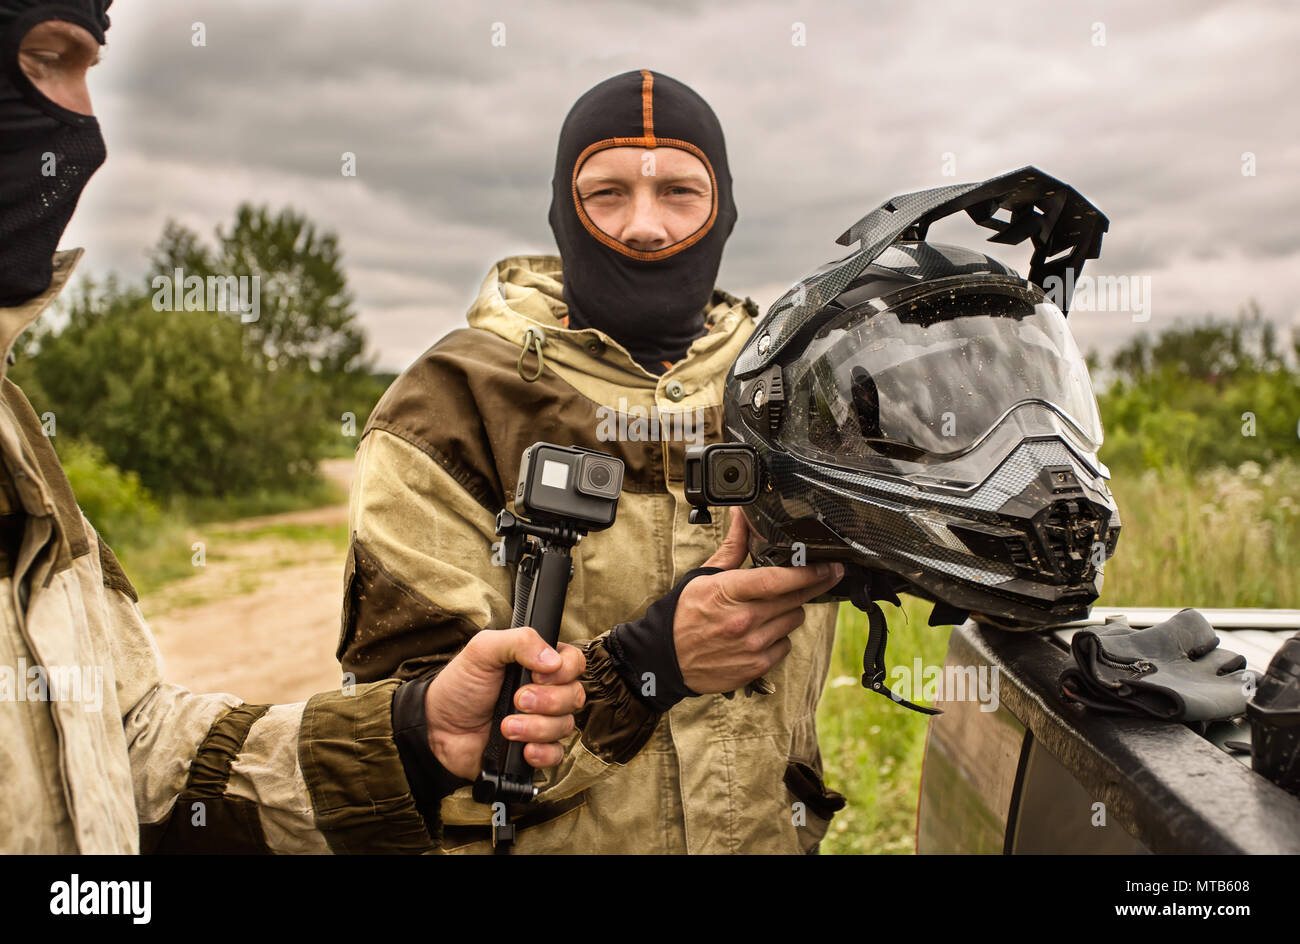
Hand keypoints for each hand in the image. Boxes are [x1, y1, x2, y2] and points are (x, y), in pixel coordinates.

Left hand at [423, 627, 585, 779]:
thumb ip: (519, 641)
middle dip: (547, 701)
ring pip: (565, 726)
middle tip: (516, 700)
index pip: (575, 663)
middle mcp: (546, 692)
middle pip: (574, 696)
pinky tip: (522, 749)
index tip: (537, 674)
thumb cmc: (460, 685)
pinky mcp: (534, 750)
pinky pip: (557, 754)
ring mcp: (541, 722)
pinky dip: (542, 752)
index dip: (565, 670)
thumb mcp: (483, 650)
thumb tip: (554, 660)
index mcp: (539, 664)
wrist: (437, 728)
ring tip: (505, 726)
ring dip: (535, 727)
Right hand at [674, 510, 842, 693]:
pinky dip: (779, 636)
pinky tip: (762, 631)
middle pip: (795, 599)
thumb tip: (742, 515)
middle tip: (823, 575)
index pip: (778, 580)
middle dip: (812, 585)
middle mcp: (743, 621)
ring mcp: (751, 646)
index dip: (809, 572)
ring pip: (794, 620)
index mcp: (728, 593)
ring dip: (790, 610)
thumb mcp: (704, 575)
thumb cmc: (684, 613)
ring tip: (770, 607)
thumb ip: (733, 546)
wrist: (665, 659)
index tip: (829, 565)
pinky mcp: (756, 667)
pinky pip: (785, 645)